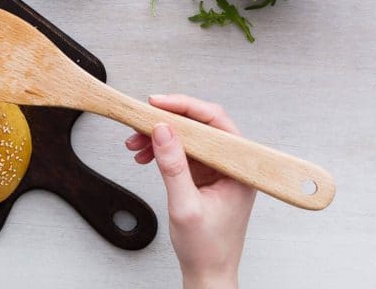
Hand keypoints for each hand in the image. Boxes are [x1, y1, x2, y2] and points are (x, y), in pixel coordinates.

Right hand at [125, 94, 255, 288]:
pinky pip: (183, 152)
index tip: (158, 104)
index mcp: (239, 170)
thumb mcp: (185, 206)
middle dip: (167, 122)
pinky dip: (162, 150)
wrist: (208, 273)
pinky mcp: (205, 176)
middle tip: (141, 120)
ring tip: (136, 142)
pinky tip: (145, 153)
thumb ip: (173, 166)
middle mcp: (232, 165)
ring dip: (161, 136)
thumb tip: (163, 131)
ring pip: (188, 137)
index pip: (216, 123)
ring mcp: (218, 170)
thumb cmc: (207, 249)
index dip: (185, 108)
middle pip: (200, 126)